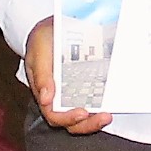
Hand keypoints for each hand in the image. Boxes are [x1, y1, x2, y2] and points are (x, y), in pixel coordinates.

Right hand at [22, 18, 112, 133]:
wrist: (52, 27)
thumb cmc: (43, 39)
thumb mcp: (39, 50)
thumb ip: (41, 75)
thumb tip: (46, 99)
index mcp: (44, 91)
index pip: (53, 114)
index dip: (67, 118)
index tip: (82, 113)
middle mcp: (58, 97)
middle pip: (71, 122)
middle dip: (87, 124)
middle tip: (104, 116)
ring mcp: (72, 94)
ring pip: (83, 117)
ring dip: (95, 119)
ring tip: (108, 114)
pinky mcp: (84, 87)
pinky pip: (93, 102)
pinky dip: (102, 105)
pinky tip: (111, 101)